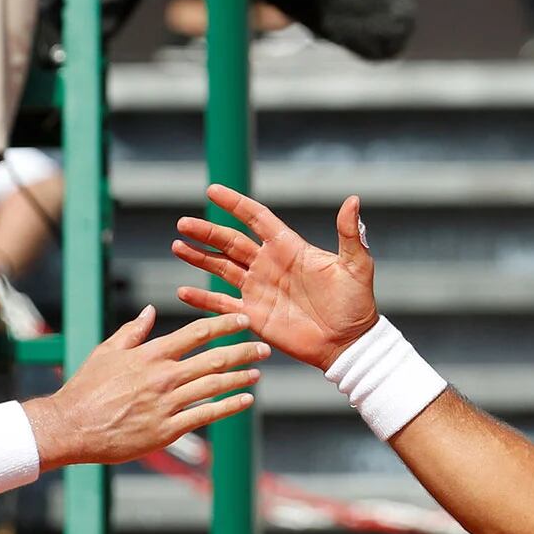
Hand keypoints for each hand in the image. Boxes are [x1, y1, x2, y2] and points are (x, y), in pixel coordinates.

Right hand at [28, 308, 264, 468]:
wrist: (71, 426)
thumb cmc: (86, 388)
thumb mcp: (107, 351)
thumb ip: (133, 331)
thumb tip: (151, 311)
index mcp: (150, 355)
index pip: (195, 334)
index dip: (223, 325)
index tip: (243, 320)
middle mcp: (163, 377)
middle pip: (213, 359)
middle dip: (242, 350)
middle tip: (263, 346)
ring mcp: (166, 404)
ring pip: (214, 386)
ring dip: (240, 377)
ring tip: (257, 372)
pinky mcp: (167, 430)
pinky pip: (205, 416)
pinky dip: (228, 406)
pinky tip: (244, 400)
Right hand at [172, 184, 378, 370]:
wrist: (349, 343)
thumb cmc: (356, 303)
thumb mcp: (356, 266)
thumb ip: (348, 235)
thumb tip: (353, 200)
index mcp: (288, 248)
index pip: (256, 218)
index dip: (234, 204)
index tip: (212, 190)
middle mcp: (268, 264)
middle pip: (230, 242)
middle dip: (206, 232)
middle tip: (183, 223)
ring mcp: (258, 289)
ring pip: (221, 267)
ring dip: (199, 257)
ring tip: (177, 246)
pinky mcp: (253, 315)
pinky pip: (223, 304)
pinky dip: (203, 298)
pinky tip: (183, 291)